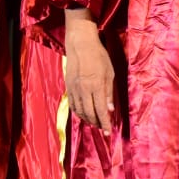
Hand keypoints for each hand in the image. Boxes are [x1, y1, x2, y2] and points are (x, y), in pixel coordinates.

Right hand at [64, 8, 114, 130]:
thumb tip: (110, 109)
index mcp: (96, 86)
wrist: (80, 45)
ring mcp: (74, 89)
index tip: (108, 133)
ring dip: (88, 119)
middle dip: (97, 123)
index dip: (104, 123)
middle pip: (89, 113)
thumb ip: (109, 92)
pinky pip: (73, 105)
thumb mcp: (109, 72)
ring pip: (80, 111)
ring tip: (95, 124)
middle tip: (103, 129)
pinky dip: (79, 113)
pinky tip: (84, 115)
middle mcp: (83, 90)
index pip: (101, 110)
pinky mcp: (68, 87)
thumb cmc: (99, 57)